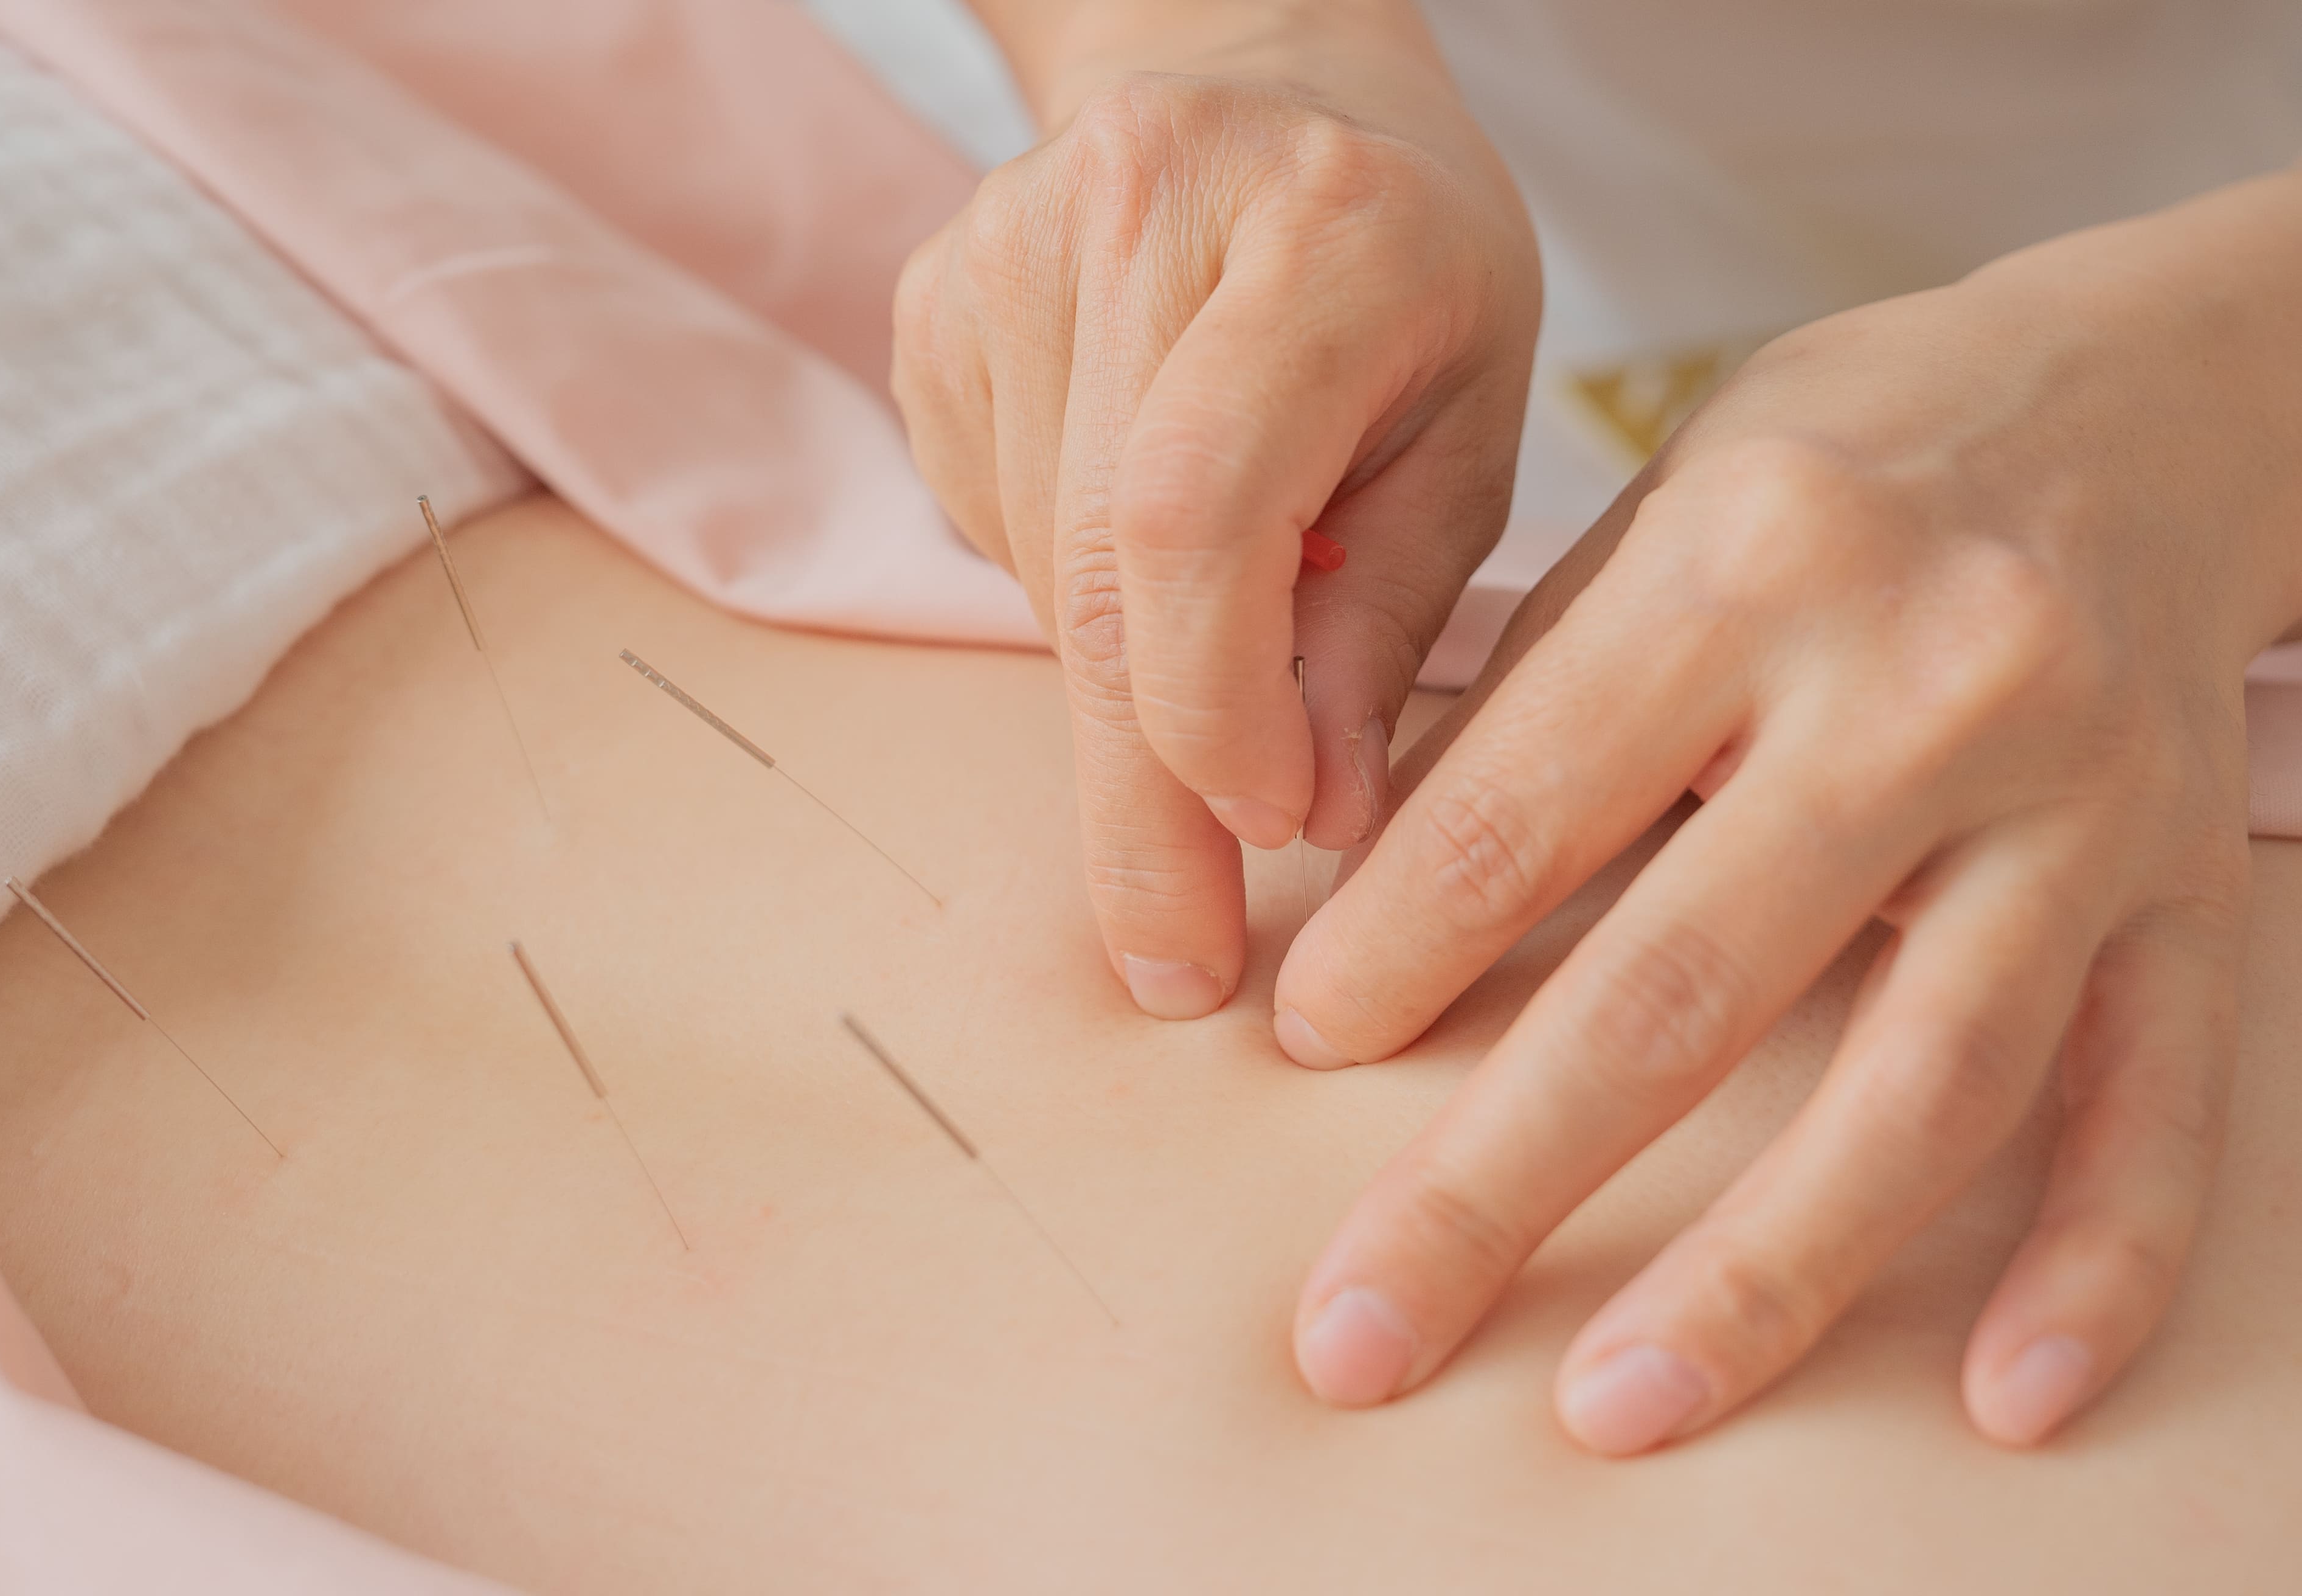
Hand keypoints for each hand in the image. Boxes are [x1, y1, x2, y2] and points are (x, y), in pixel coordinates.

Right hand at [893, 0, 1538, 1016]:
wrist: (1261, 74)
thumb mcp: (1466, 434)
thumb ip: (1383, 624)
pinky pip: (993, 522)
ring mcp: (1001, 243)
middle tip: (1176, 958)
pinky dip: (1068, 590)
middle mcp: (1134, 207)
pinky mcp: (930, 298)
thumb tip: (1305, 824)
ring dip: (1119, 682)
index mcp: (1318, 229)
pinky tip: (1137, 531)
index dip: (1214, 706)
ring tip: (1211, 643)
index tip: (1266, 836)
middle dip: (1139, 789)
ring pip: (1037, 568)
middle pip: (1095, 563)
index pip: (1202, 508)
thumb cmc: (1405, 273)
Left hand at [1274, 169, 2301, 1449]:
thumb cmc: (1841, 462)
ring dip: (1761, 1275)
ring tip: (1618, 1410)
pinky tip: (2005, 1399)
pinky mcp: (2195, 887)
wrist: (2141, 389)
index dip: (1391, 953)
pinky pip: (2156, 1101)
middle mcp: (1928, 682)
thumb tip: (1359, 910)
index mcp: (1750, 563)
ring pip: (1916, 1083)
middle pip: (1683, 986)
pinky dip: (2094, 1264)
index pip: (1525, 812)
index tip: (1300, 1048)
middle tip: (1361, 1333)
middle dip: (1499, 1182)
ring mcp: (2080, 804)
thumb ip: (1526, 709)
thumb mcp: (1659, 517)